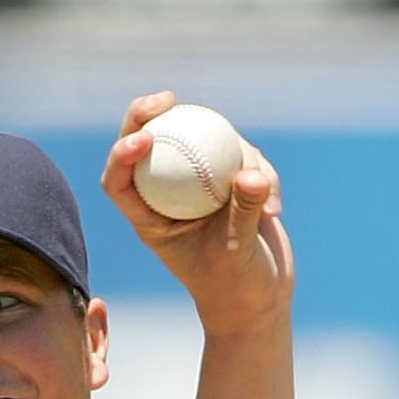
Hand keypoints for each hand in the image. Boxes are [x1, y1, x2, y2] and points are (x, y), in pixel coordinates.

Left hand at [101, 90, 292, 343]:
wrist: (261, 299)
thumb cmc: (237, 289)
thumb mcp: (238, 254)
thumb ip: (244, 212)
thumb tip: (250, 173)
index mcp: (152, 220)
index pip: (121, 183)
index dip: (122, 155)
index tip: (143, 138)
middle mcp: (170, 197)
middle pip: (148, 144)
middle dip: (147, 114)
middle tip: (167, 98)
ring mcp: (200, 185)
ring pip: (203, 143)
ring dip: (235, 153)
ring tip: (262, 192)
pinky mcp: (230, 179)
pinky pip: (242, 156)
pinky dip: (263, 174)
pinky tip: (277, 209)